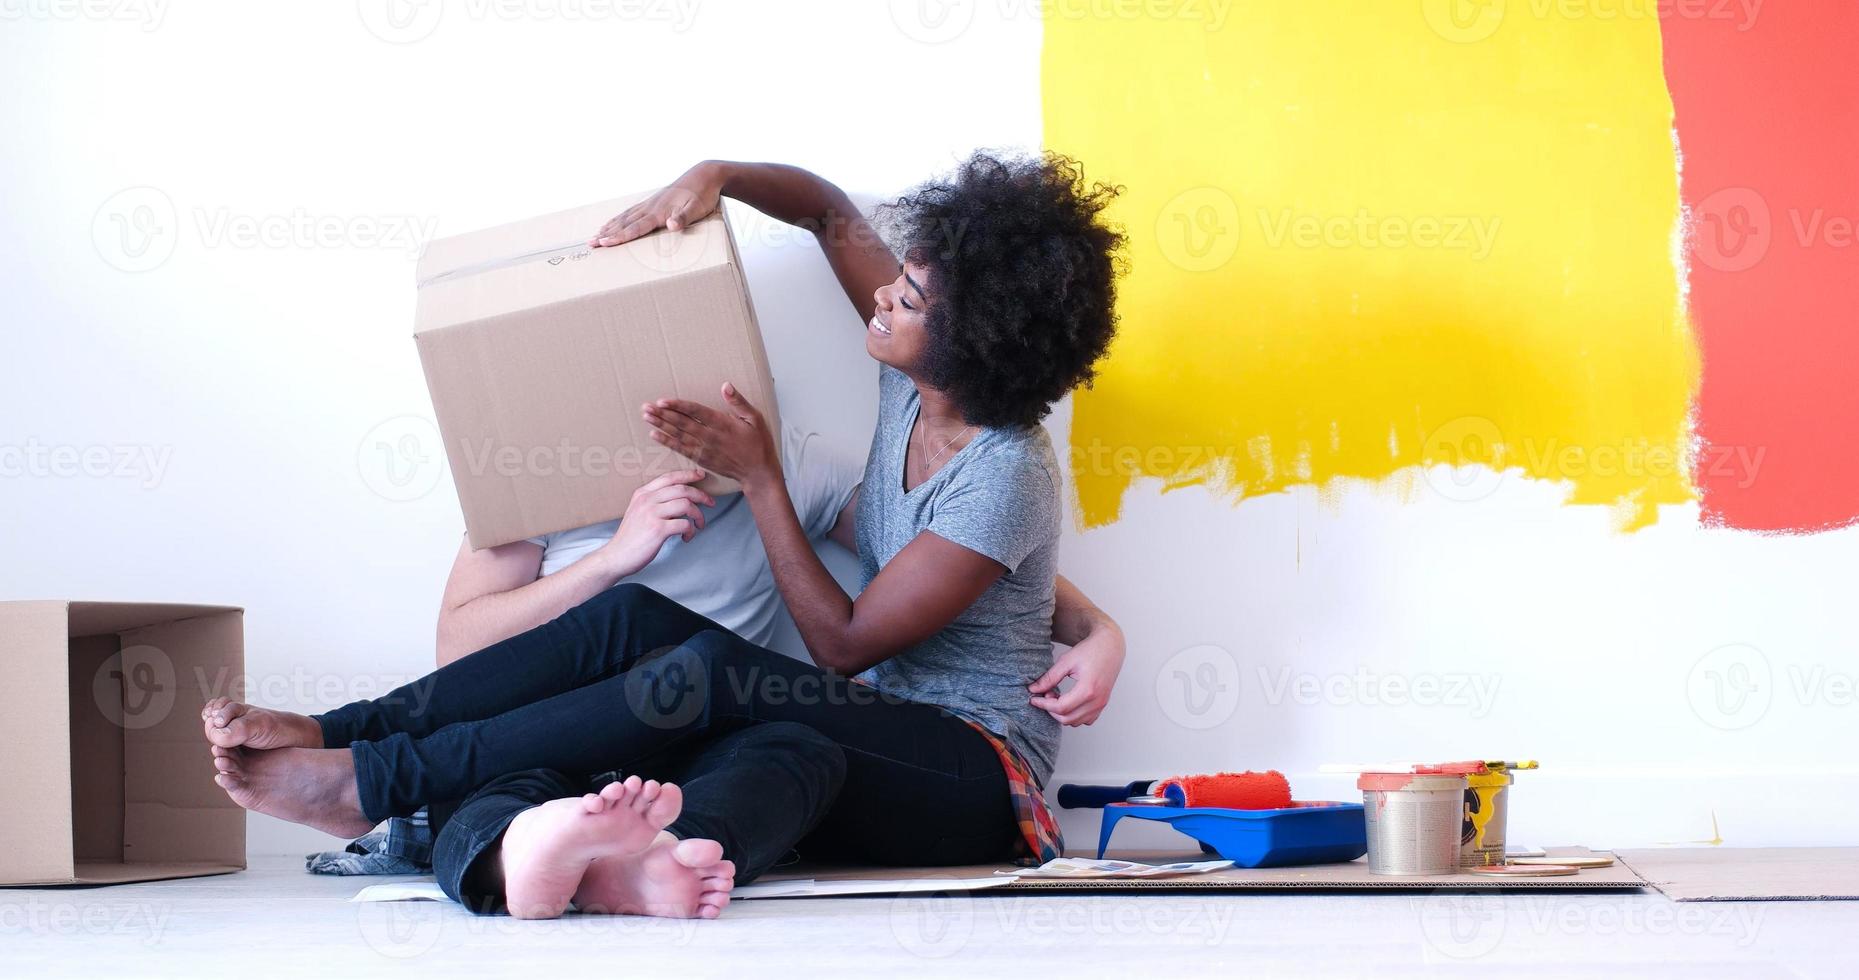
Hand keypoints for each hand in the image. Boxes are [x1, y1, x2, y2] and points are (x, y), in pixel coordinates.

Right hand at [591, 163, 723, 246]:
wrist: (705, 175)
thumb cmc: (703, 195)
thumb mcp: (697, 208)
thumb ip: (683, 218)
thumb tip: (671, 225)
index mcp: (659, 212)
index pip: (635, 227)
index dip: (619, 236)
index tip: (604, 242)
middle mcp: (651, 207)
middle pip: (624, 223)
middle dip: (607, 233)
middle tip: (591, 243)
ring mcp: (651, 203)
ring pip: (625, 217)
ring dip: (610, 226)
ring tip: (596, 234)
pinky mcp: (654, 201)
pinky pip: (632, 211)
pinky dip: (620, 218)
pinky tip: (615, 221)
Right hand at [594, 469, 715, 578]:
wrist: (616, 556)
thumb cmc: (631, 537)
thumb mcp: (637, 511)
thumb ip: (653, 502)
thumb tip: (680, 499)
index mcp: (642, 494)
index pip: (669, 477)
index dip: (687, 474)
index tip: (700, 475)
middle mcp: (647, 500)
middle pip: (682, 489)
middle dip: (701, 495)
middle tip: (710, 503)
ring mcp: (652, 514)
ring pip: (686, 505)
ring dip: (698, 515)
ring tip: (699, 525)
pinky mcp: (658, 530)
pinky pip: (685, 524)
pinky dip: (691, 531)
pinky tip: (687, 537)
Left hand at [642, 383, 780, 489]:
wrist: (757, 472)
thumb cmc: (758, 443)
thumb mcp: (755, 418)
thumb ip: (739, 402)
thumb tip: (725, 385)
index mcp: (722, 423)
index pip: (695, 411)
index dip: (678, 406)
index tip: (662, 401)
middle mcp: (710, 436)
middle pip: (682, 423)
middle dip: (663, 414)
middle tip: (646, 407)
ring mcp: (705, 449)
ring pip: (679, 435)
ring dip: (661, 426)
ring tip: (646, 417)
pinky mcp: (701, 458)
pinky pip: (681, 449)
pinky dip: (667, 442)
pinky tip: (655, 435)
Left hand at [1029, 622, 1124, 725]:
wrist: (1110, 646)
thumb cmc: (1091, 650)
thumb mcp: (1066, 661)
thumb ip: (1049, 677)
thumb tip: (1034, 689)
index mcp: (1088, 689)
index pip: (1061, 707)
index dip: (1044, 705)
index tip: (1034, 699)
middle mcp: (1097, 700)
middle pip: (1067, 719)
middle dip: (1051, 710)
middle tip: (1046, 695)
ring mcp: (1101, 704)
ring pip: (1076, 722)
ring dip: (1062, 714)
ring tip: (1057, 697)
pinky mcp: (1103, 704)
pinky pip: (1086, 720)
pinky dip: (1074, 716)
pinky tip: (1068, 701)